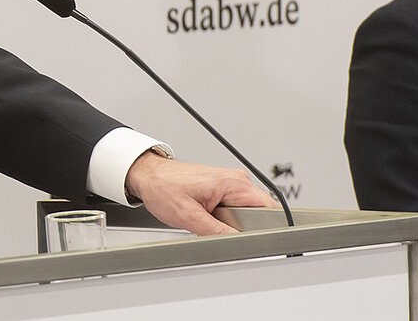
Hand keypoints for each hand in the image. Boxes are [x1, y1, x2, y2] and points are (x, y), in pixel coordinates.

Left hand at [126, 151, 276, 235]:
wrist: (148, 175)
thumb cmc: (162, 186)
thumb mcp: (189, 216)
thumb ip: (217, 231)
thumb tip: (238, 242)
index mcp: (233, 183)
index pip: (268, 209)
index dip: (267, 228)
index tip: (258, 240)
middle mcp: (236, 180)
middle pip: (259, 213)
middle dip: (246, 228)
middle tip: (222, 232)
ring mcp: (230, 184)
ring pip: (246, 213)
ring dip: (234, 224)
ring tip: (210, 223)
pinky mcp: (223, 189)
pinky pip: (235, 209)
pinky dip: (226, 219)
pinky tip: (210, 219)